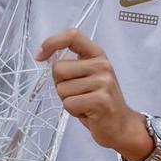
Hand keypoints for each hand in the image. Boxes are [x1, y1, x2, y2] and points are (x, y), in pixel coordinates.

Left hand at [37, 28, 144, 154]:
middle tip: (78, 93)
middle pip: (59, 68)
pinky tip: (87, 112)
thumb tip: (43, 57)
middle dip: (61, 84)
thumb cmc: (98, 101)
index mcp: (97, 54)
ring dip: (68, 100)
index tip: (40, 56)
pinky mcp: (101, 100)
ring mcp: (103, 82)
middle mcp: (102, 65)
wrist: (120, 125)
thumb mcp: (87, 75)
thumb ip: (70, 65)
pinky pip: (69, 103)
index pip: (73, 35)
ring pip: (62, 89)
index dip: (52, 42)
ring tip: (84, 103)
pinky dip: (73, 111)